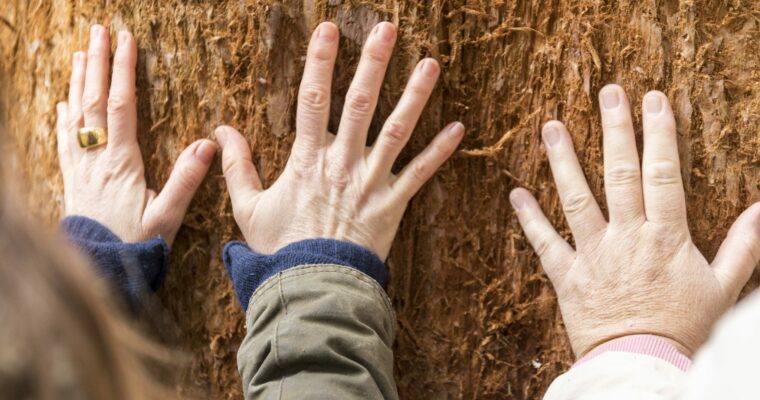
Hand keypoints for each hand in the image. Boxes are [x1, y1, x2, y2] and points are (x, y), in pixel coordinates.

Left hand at [56, 25, 215, 244]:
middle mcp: (96, 158)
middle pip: (94, 100)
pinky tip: (65, 103)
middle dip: (98, 63)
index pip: (121, 106)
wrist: (100, 269)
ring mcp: (80, 167)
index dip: (124, 71)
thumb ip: (186, 180)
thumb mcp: (168, 216)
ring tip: (82, 54)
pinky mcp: (73, 179)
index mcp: (121, 162)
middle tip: (99, 32)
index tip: (127, 42)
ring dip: (79, 81)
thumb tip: (208, 145)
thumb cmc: (136, 245)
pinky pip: (64, 139)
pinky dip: (64, 116)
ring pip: (76, 114)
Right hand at [217, 21, 463, 258]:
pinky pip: (420, 174)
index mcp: (308, 160)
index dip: (318, 63)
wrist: (314, 286)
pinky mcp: (394, 205)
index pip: (311, 101)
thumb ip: (238, 167)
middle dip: (372, 63)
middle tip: (386, 29)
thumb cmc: (281, 249)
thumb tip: (221, 131)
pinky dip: (440, 151)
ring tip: (431, 64)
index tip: (326, 30)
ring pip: (397, 131)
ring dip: (415, 96)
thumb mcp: (249, 208)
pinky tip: (459, 128)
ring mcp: (371, 182)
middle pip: (359, 104)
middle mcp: (343, 163)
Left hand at [511, 84, 759, 356]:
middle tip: (608, 92)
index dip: (660, 134)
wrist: (643, 365)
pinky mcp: (567, 276)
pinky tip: (516, 192)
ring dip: (563, 161)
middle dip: (616, 130)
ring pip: (576, 198)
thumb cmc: (685, 328)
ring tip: (551, 126)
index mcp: (666, 237)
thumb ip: (742, 246)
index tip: (655, 100)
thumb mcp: (724, 288)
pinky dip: (529, 218)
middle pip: (620, 174)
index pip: (663, 174)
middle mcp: (627, 238)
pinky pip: (544, 243)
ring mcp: (593, 255)